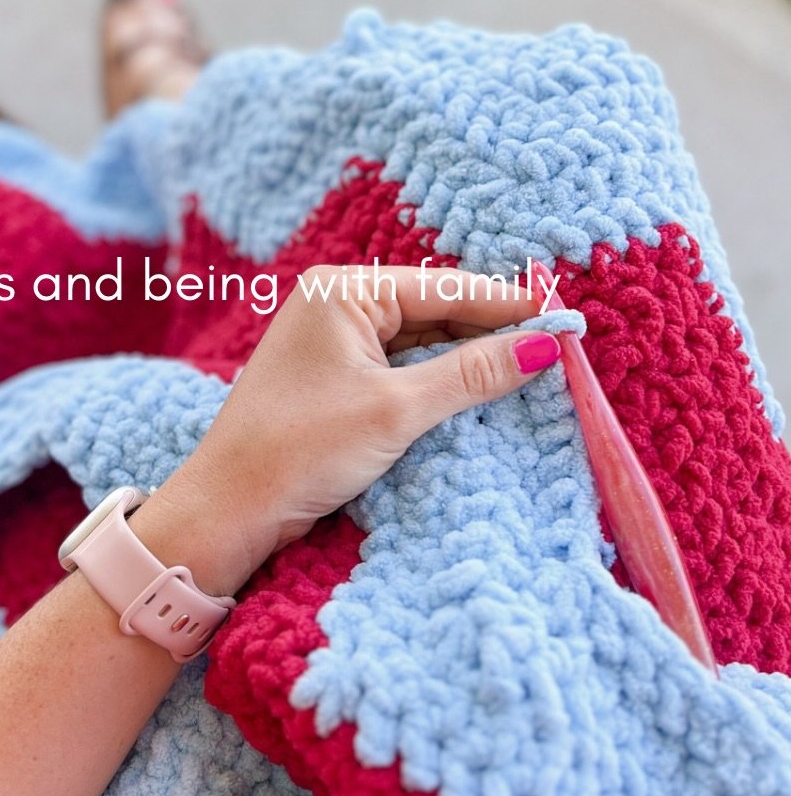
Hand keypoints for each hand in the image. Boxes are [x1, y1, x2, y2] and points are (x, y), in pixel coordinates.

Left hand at [155, 265, 560, 589]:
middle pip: (433, 308)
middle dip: (490, 330)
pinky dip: (435, 377)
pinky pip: (396, 363)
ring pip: (417, 338)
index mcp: (343, 291)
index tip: (566, 321)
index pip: (445, 288)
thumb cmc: (303, 448)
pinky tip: (474, 390)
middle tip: (556, 348)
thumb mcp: (397, 409)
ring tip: (529, 368)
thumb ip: (472, 373)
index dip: (508, 305)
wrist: (228, 507)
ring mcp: (329, 339)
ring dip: (466, 356)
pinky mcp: (329, 376)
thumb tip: (544, 345)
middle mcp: (334, 302)